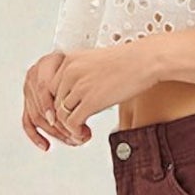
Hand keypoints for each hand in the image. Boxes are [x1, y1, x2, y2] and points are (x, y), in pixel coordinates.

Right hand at [23, 50, 84, 150]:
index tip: (65, 119)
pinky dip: (36, 136)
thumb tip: (86, 104)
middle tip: (78, 135)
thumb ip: (79, 80)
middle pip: (41, 107)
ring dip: (55, 133)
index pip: (43, 88)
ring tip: (72, 140)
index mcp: (45, 65)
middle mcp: (34, 78)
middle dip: (60, 125)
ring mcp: (29, 91)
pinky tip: (46, 145)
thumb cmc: (83, 63)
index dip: (52, 105)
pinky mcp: (29, 104)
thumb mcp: (83, 66)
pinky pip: (28, 122)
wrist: (77, 61)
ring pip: (37, 118)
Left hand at [41, 41, 160, 144]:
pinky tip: (86, 133)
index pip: (50, 88)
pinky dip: (76, 132)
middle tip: (74, 127)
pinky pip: (72, 123)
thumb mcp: (94, 62)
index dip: (57, 104)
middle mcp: (70, 72)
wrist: (145, 61)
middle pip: (53, 103)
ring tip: (81, 132)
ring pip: (61, 115)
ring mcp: (79, 86)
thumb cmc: (127, 62)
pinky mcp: (91, 101)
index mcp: (69, 60)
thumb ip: (80, 75)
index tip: (67, 113)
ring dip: (69, 128)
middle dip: (62, 119)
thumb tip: (74, 96)